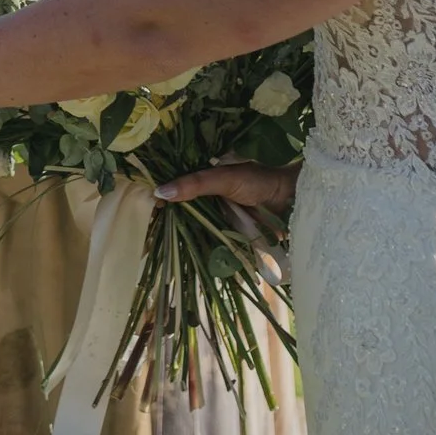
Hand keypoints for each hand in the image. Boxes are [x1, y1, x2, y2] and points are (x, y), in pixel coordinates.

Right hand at [154, 160, 299, 236]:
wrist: (291, 202)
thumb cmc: (258, 183)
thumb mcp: (224, 178)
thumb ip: (195, 184)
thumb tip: (160, 192)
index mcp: (205, 180)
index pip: (176, 187)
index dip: (161, 195)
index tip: (144, 205)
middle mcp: (208, 200)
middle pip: (181, 211)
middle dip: (166, 221)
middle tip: (145, 231)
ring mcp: (218, 220)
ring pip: (193, 229)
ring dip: (179, 238)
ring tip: (157, 246)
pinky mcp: (228, 239)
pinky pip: (208, 244)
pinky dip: (197, 250)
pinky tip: (181, 257)